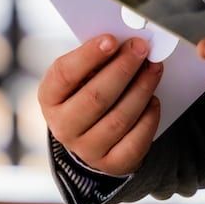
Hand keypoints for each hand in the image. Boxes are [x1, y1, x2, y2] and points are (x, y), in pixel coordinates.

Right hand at [38, 34, 162, 174]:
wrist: (92, 135)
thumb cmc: (88, 92)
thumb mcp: (82, 75)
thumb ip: (97, 59)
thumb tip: (125, 42)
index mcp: (50, 97)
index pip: (64, 74)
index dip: (88, 56)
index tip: (111, 39)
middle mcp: (63, 127)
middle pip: (95, 97)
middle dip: (122, 69)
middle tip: (142, 48)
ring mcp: (86, 149)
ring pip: (118, 119)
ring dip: (141, 89)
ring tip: (154, 68)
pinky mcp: (110, 164)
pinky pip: (134, 142)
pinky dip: (148, 119)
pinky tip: (154, 101)